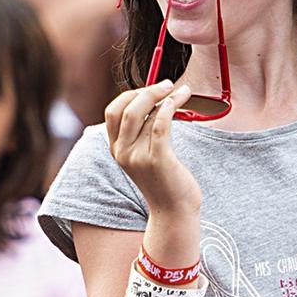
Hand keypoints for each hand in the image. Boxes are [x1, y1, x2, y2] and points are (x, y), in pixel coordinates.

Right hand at [105, 81, 201, 213]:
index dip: (131, 94)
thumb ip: (142, 133)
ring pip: (145, 114)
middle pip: (127, 108)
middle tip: (169, 84)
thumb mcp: (144, 156)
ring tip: (183, 91)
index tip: (151, 90)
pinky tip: (180, 101)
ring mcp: (138, 157)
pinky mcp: (157, 160)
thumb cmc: (165, 180)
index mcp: (116, 149)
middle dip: (148, 91)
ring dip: (165, 97)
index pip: (113, 111)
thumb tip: (156, 99)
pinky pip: (160, 124)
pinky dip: (170, 108)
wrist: (174, 211)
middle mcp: (122, 153)